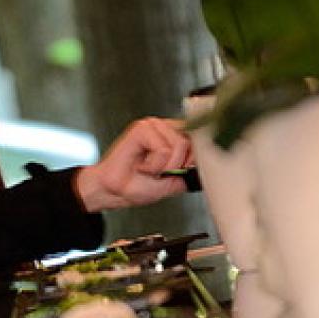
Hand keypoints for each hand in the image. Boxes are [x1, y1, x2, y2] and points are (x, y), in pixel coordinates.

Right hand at [74, 117, 192, 212]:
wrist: (113, 191)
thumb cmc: (136, 185)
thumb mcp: (173, 181)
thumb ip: (190, 170)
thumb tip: (205, 165)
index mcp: (173, 135)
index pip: (199, 138)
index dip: (194, 158)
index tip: (181, 171)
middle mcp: (165, 127)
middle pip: (191, 143)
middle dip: (177, 166)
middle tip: (158, 173)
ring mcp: (154, 125)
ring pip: (179, 146)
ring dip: (163, 167)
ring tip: (148, 169)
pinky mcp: (142, 128)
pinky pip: (164, 150)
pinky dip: (154, 165)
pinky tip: (142, 166)